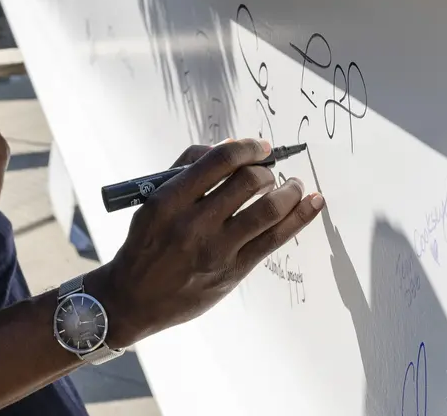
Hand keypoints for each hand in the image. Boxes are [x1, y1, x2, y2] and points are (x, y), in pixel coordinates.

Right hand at [83, 139, 322, 347]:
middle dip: (267, 170)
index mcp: (169, 200)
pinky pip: (274, 240)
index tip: (260, 147)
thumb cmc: (146, 243)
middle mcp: (194, 224)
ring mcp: (216, 250)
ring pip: (268, 210)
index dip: (247, 147)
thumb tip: (229, 147)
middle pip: (248, 181)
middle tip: (270, 172)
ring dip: (290, 191)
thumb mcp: (152, 199)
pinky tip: (313, 202)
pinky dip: (299, 217)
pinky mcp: (233, 271)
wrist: (134, 298)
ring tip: (294, 185)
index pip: (219, 161)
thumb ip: (186, 168)